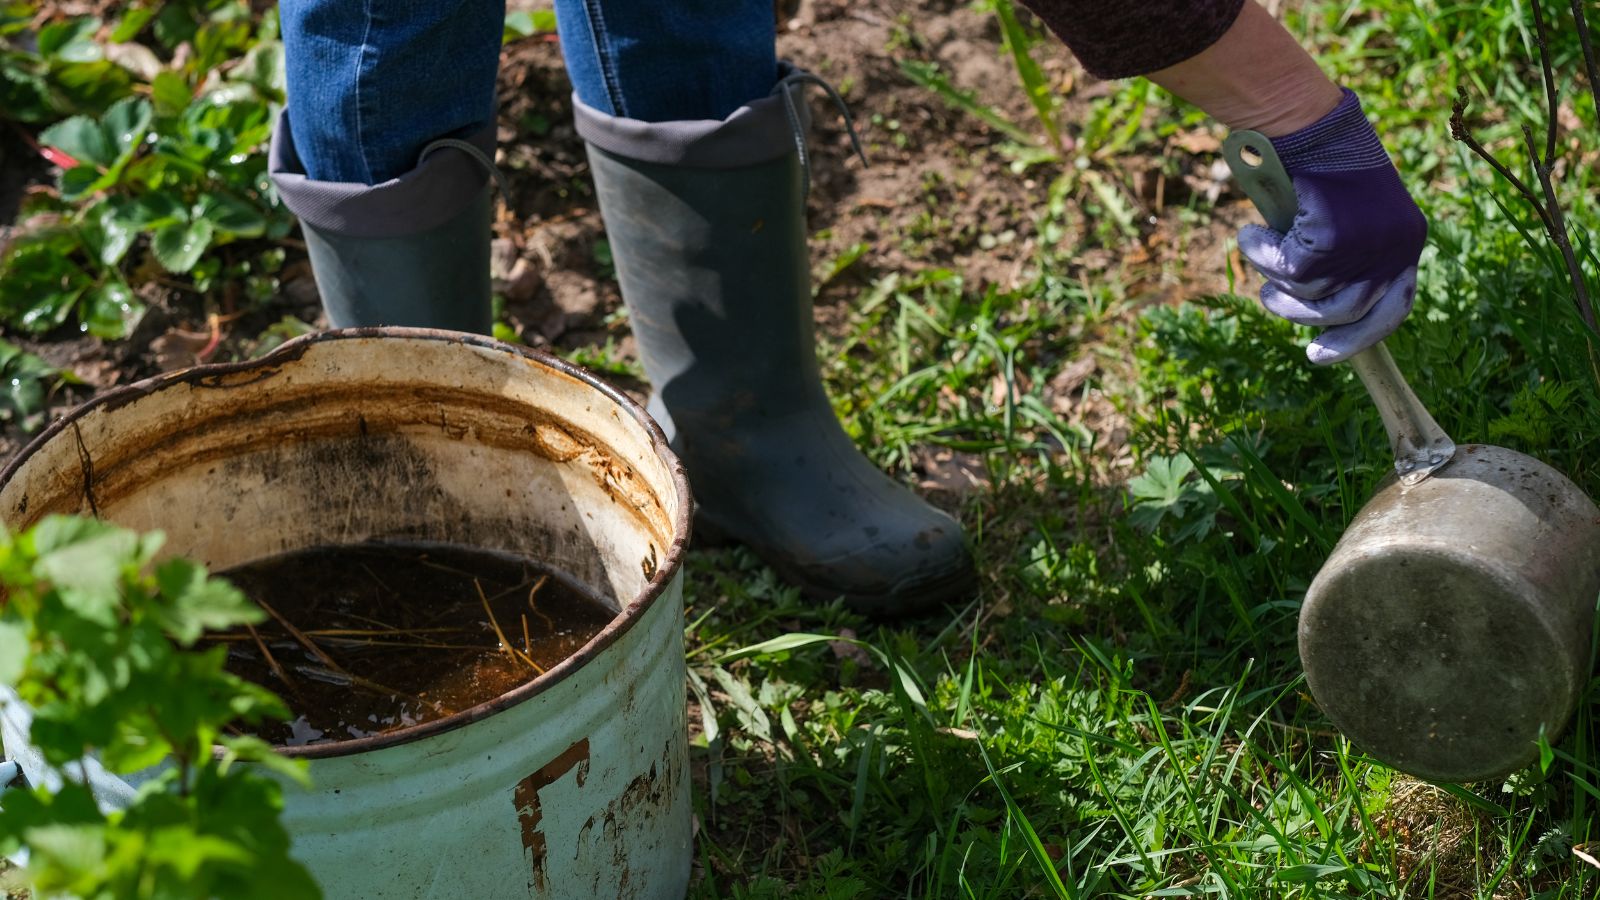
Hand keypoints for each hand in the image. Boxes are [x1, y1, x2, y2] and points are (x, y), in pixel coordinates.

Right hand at [1237, 89, 1426, 364]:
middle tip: (1272, 299)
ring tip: (1259, 251)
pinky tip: (1251, 233)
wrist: (1311, 123)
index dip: (1356, 339)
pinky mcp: (1333, 239)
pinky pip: (1287, 270)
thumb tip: (1319, 307)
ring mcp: (1367, 246)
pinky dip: (1262, 254)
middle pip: (1348, 312)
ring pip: (1311, 294)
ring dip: (1275, 278)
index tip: (1318, 354)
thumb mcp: (1349, 215)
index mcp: (1407, 242)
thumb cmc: (1323, 163)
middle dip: (1301, 315)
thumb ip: (1347, 258)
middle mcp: (1396, 248)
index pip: (1394, 309)